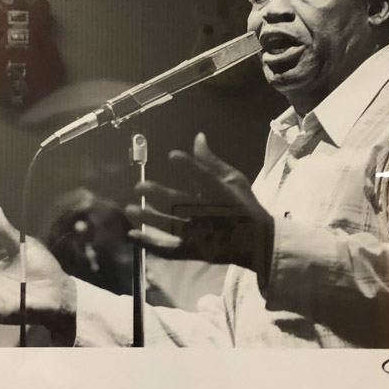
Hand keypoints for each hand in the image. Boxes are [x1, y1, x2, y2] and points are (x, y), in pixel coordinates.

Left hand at [127, 133, 273, 271]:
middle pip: (184, 205)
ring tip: (131, 209)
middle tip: (140, 186)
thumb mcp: (234, 180)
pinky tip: (133, 235)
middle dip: (161, 195)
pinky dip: (151, 244)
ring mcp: (201, 235)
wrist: (257, 242)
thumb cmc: (244, 205)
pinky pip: (170, 250)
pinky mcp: (194, 251)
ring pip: (173, 227)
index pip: (206, 178)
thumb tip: (197, 137)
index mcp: (223, 196)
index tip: (172, 155)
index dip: (190, 167)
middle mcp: (210, 216)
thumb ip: (212, 161)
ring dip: (151, 218)